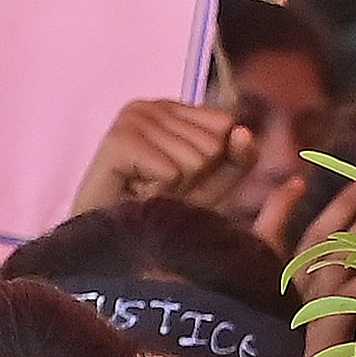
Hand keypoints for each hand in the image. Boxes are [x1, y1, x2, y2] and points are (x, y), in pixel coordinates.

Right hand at [67, 96, 248, 219]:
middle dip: (193, 180)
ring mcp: (130, 119)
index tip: (177, 179)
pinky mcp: (118, 140)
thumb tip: (244, 131)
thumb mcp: (210, 185)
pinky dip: (160, 196)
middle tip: (158, 192)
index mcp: (169, 107)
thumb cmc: (159, 215)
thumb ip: (237, 158)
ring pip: (196, 159)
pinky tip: (135, 197)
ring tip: (145, 195)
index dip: (212, 165)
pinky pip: (172, 171)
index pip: (226, 125)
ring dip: (175, 191)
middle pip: (213, 143)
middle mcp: (148, 105)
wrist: (111, 251)